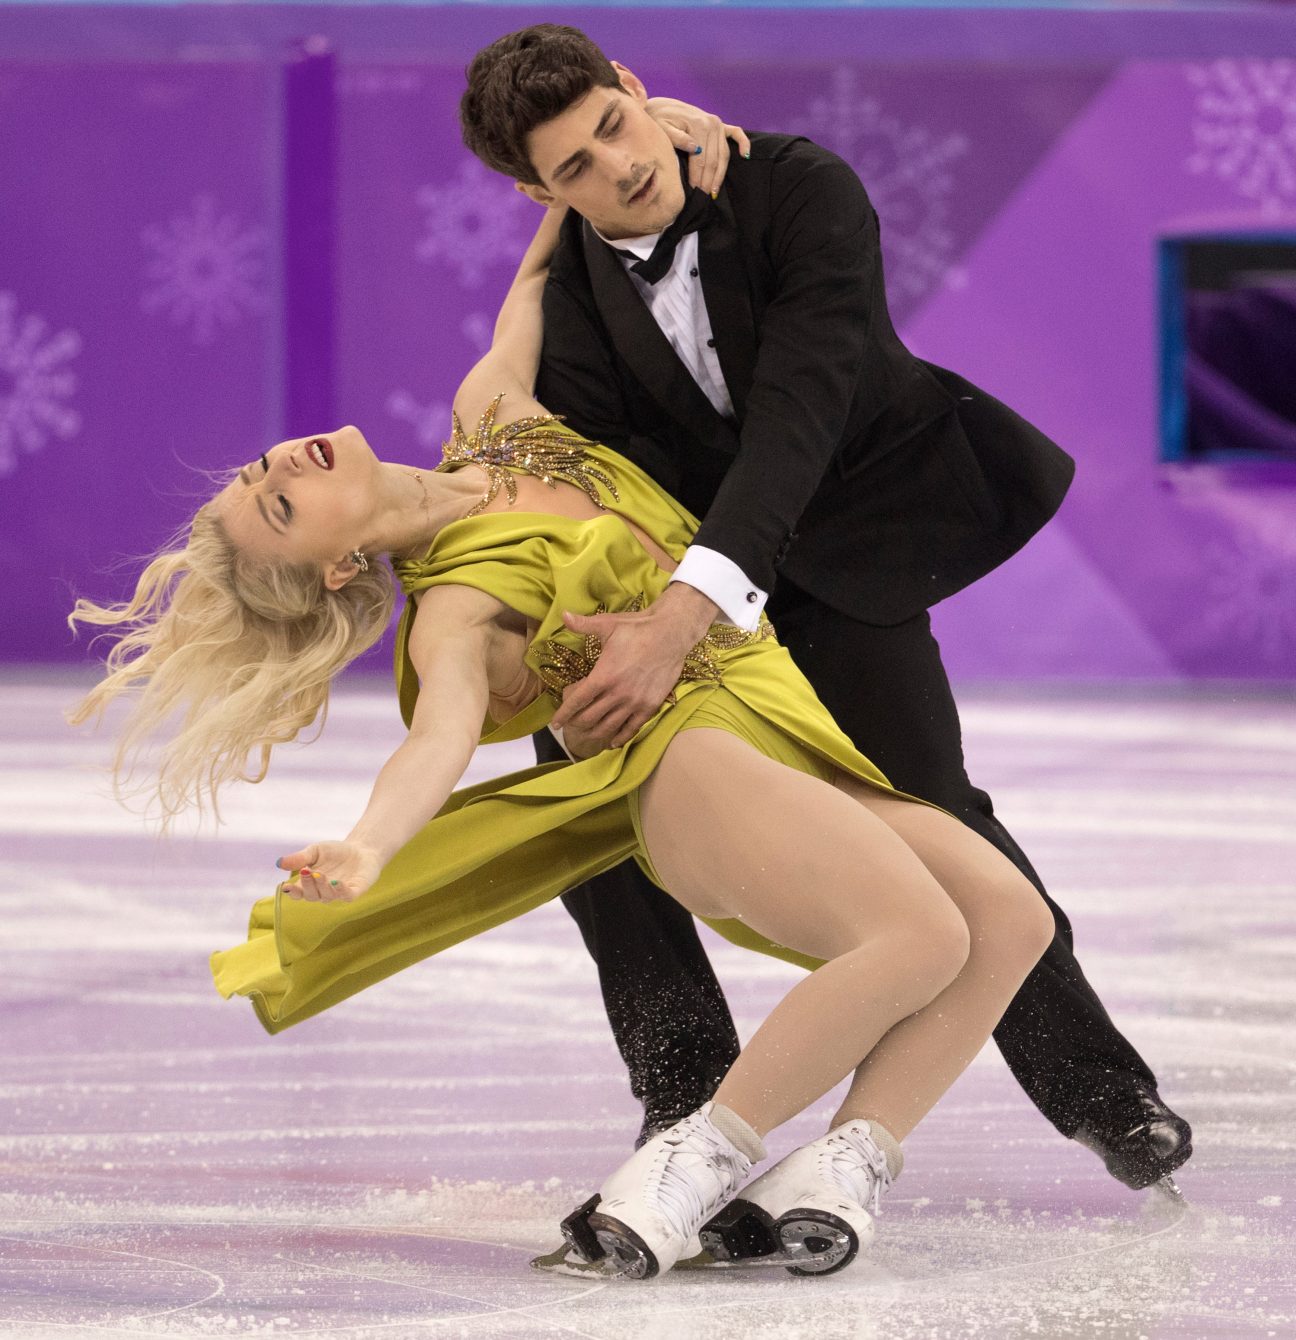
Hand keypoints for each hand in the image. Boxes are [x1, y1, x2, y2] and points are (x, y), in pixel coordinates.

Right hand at [276, 840, 384, 903]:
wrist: (361, 849)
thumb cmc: (335, 852)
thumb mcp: (315, 851)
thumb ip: (299, 858)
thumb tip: (279, 863)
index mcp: (310, 884)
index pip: (298, 893)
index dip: (292, 892)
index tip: (286, 886)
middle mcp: (322, 892)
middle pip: (311, 896)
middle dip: (308, 885)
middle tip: (306, 871)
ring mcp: (338, 893)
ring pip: (327, 896)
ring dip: (322, 886)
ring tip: (320, 874)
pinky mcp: (355, 892)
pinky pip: (346, 896)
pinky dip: (341, 891)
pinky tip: (337, 882)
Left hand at [549, 585, 717, 748]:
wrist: (671, 633)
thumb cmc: (637, 628)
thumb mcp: (607, 624)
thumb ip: (583, 624)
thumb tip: (563, 615)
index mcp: (603, 676)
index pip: (577, 702)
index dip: (564, 714)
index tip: (555, 723)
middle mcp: (617, 694)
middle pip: (589, 718)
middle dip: (576, 723)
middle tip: (571, 723)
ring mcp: (634, 703)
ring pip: (608, 727)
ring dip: (594, 732)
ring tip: (586, 733)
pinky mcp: (650, 706)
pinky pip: (632, 729)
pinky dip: (620, 738)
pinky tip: (612, 742)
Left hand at [644, 96, 750, 195]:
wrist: (662, 107)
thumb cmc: (658, 120)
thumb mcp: (662, 128)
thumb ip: (677, 138)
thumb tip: (694, 149)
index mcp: (699, 125)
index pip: (701, 159)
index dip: (697, 177)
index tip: (694, 192)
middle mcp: (712, 124)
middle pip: (713, 159)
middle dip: (708, 180)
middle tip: (703, 197)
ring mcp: (718, 124)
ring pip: (723, 154)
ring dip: (720, 174)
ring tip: (714, 191)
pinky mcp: (721, 125)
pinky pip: (736, 134)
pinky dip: (743, 144)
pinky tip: (745, 156)